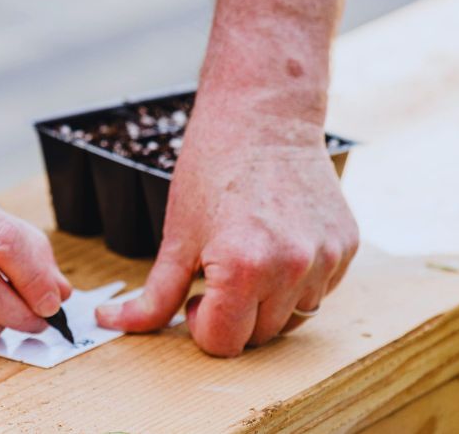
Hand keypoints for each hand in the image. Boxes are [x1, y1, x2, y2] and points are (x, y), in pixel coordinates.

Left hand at [95, 101, 358, 356]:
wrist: (263, 115)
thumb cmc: (211, 167)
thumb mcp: (176, 235)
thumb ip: (153, 294)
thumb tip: (111, 323)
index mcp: (244, 268)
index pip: (222, 343)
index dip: (199, 323)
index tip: (194, 294)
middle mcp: (293, 269)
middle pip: (257, 337)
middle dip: (231, 314)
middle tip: (215, 270)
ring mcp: (326, 259)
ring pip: (291, 318)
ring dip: (266, 302)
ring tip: (246, 255)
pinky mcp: (347, 247)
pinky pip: (318, 290)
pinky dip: (295, 281)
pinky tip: (275, 243)